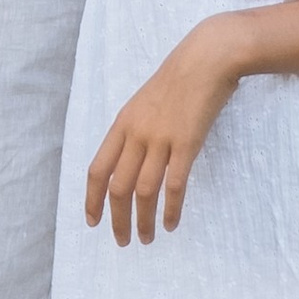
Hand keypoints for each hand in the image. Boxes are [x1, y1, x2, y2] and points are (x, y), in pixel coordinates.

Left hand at [84, 20, 248, 244]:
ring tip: (146, 238)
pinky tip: (171, 223)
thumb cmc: (180, 78)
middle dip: (116, 219)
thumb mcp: (146, 102)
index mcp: (122, 124)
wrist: (207, 57)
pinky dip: (171, 209)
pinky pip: (174, 184)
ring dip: (142, 220)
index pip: (97, 169)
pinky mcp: (187, 142)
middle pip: (117, 187)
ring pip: (143, 191)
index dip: (91, 199)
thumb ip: (136, 129)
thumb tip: (131, 159)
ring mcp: (161, 138)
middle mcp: (136, 134)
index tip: (92, 221)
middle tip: (121, 241)